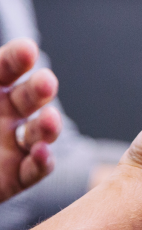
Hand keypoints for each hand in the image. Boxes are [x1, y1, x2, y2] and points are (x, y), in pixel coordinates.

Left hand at [0, 39, 60, 201]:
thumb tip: (6, 53)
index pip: (5, 67)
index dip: (17, 58)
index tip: (26, 50)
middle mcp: (2, 116)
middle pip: (30, 96)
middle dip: (40, 88)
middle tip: (46, 83)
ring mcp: (11, 147)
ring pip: (39, 132)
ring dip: (49, 125)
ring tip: (49, 120)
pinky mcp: (14, 178)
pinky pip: (34, 171)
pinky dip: (42, 163)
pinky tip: (40, 153)